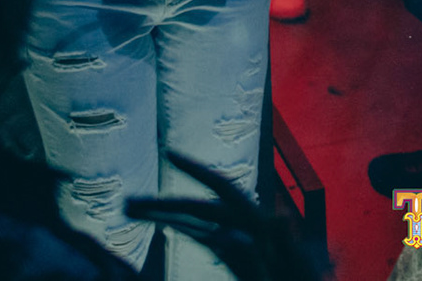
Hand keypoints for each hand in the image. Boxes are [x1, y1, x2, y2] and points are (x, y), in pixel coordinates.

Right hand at [126, 152, 318, 280]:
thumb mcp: (292, 275)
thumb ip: (280, 255)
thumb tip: (279, 222)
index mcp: (264, 226)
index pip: (225, 192)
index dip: (198, 171)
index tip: (170, 154)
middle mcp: (250, 228)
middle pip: (202, 209)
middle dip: (166, 204)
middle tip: (128, 205)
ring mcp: (243, 242)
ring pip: (199, 224)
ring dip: (168, 217)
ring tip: (132, 213)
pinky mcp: (239, 257)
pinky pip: (207, 240)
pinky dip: (185, 230)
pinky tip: (167, 225)